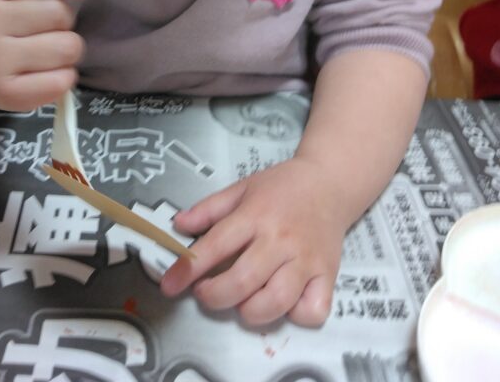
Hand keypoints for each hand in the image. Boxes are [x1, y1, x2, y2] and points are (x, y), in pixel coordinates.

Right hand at [0, 0, 87, 110]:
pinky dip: (63, 77)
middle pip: (59, 12)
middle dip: (63, 21)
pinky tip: (44, 74)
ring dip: (67, 50)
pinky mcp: (6, 95)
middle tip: (44, 29)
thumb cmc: (3, 22)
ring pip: (67, 47)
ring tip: (47, 52)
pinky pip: (63, 81)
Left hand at [161, 156, 348, 326]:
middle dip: (214, 296)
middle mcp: (280, 239)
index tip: (170, 284)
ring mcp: (306, 260)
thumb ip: (209, 209)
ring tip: (240, 300)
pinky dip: (294, 315)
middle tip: (205, 292)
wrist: (329, 183)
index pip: (216, 245)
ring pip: (275, 302)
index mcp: (256, 214)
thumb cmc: (282, 187)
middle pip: (242, 281)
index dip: (189, 268)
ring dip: (249, 311)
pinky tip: (283, 303)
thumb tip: (177, 225)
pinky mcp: (328, 276)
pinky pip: (312, 310)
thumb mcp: (242, 188)